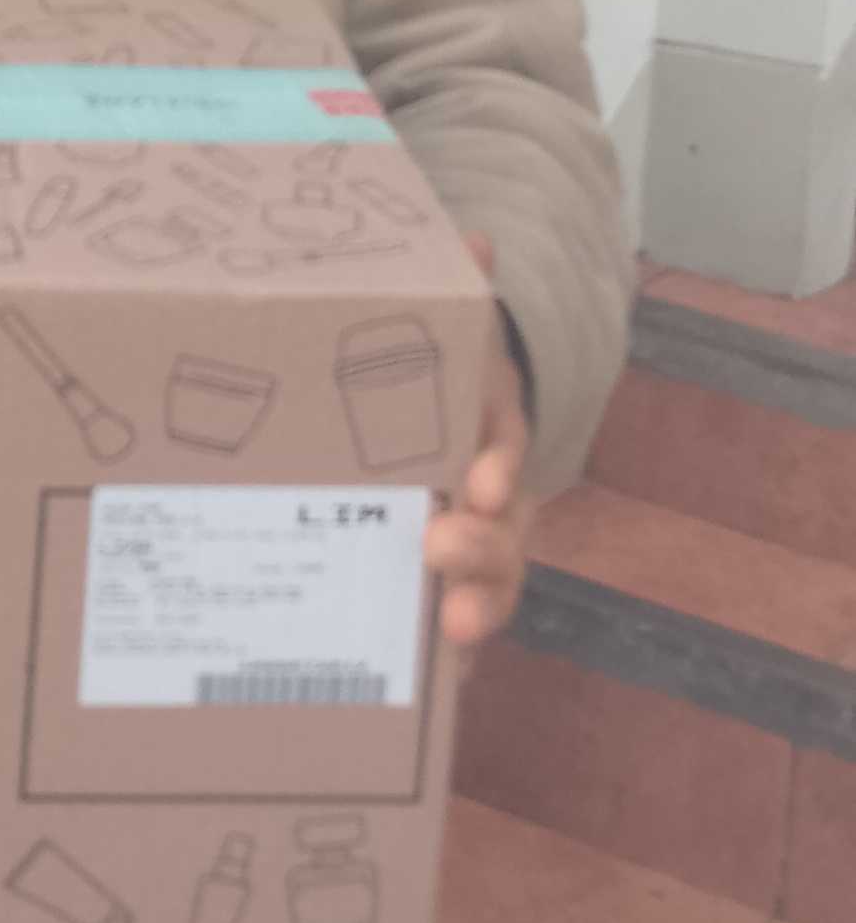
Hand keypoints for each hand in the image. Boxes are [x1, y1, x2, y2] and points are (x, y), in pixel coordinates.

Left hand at [424, 236, 531, 653]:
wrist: (416, 445)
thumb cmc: (427, 395)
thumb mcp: (439, 345)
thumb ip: (455, 293)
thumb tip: (472, 235)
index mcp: (485, 439)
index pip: (502, 450)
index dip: (497, 466)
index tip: (482, 485)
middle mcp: (490, 508)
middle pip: (505, 535)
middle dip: (484, 550)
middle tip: (441, 548)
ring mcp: (469, 562)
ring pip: (490, 591)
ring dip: (480, 607)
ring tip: (457, 631)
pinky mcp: (433, 609)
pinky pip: (448, 645)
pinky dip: (448, 669)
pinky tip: (437, 688)